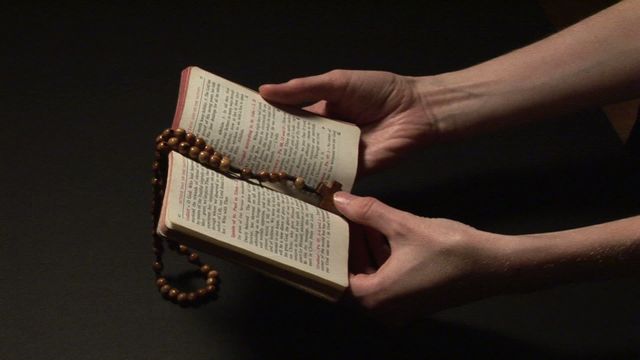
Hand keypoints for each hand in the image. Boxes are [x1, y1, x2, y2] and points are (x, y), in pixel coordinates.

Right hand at [259, 70, 437, 173]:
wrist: (416, 111)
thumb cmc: (379, 91)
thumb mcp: (337, 84)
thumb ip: (303, 89)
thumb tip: (265, 91)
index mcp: (321, 112)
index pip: (288, 119)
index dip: (267, 123)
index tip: (241, 128)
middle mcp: (326, 136)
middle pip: (294, 144)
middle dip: (272, 149)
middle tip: (242, 156)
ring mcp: (337, 156)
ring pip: (308, 163)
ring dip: (288, 168)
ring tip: (257, 174)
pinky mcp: (350, 172)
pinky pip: (328, 179)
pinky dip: (313, 183)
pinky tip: (290, 189)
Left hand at [333, 191, 507, 320]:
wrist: (493, 265)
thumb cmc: (451, 249)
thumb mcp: (403, 225)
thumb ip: (369, 212)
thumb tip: (342, 201)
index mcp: (375, 297)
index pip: (336, 274)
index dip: (332, 247)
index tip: (326, 226)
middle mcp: (383, 310)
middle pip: (351, 276)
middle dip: (347, 246)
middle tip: (339, 219)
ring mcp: (399, 309)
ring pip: (369, 277)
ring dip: (364, 250)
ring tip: (358, 220)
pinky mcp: (412, 302)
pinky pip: (385, 281)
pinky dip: (380, 258)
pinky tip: (380, 232)